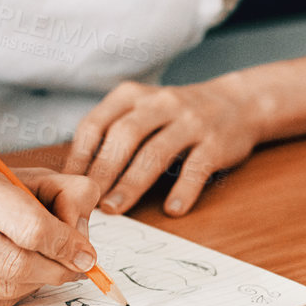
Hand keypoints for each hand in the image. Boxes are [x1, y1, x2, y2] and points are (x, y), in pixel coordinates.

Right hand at [0, 161, 100, 305]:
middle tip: (74, 267)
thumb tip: (82, 242)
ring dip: (37, 283)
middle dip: (56, 270)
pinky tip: (13, 275)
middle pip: (16, 264)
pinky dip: (13, 294)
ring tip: (43, 266)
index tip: (86, 254)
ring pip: (4, 290)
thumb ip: (69, 194)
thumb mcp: (28, 176)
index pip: (28, 226)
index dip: (66, 245)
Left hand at [64, 78, 260, 217]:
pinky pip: (197, 167)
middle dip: (102, 171)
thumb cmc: (176, 115)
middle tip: (87, 202)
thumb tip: (75, 176)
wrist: (237, 103)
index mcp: (132, 96)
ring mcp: (190, 121)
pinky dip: (183, 189)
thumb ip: (112, 134)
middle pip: (123, 136)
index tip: (67, 184)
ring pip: (156, 152)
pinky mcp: (216, 142)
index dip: (78, 156)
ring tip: (114, 208)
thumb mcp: (141, 110)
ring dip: (132, 183)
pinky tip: (172, 209)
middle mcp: (160, 103)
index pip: (96, 123)